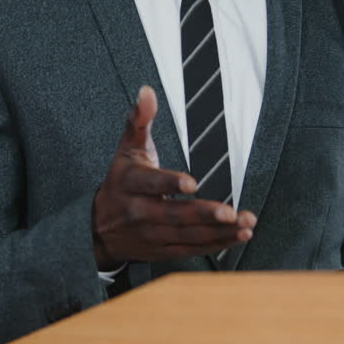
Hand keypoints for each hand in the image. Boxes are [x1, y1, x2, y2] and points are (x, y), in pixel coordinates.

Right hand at [92, 86, 256, 269]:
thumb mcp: (125, 150)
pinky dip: (216, 245)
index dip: (170, 183)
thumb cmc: (119, 183)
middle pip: (174, 215)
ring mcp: (151, 235)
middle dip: (204, 214)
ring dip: (219, 232)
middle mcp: (140, 212)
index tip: (192, 183)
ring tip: (245, 225)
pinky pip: (192, 250)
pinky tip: (237, 237)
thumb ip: (139, 120)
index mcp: (131, 184)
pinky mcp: (162, 251)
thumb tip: (147, 92)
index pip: (151, 183)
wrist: (98, 230)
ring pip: (188, 236)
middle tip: (231, 212)